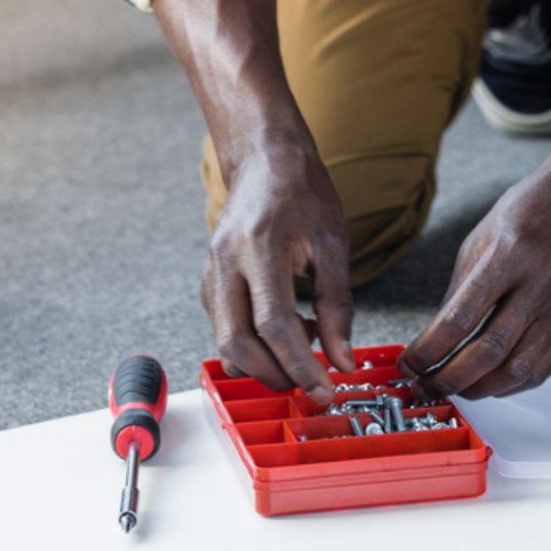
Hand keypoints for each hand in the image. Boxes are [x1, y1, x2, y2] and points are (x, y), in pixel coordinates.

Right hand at [198, 140, 353, 400]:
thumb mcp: (332, 244)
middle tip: (309, 385)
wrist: (264, 160)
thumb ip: (337, 306)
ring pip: (225, 340)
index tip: (324, 390)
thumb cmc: (302, 195)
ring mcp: (211, 271)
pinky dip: (253, 343)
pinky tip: (286, 330)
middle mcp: (226, 262)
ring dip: (263, 362)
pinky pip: (224, 326)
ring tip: (304, 350)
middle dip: (274, 375)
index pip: (274, 325)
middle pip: (237, 343)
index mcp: (260, 248)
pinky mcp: (209, 279)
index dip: (299, 365)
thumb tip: (342, 360)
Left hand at [399, 162, 550, 399]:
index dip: (429, 350)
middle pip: (489, 350)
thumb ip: (460, 289)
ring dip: (480, 389)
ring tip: (456, 390)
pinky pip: (545, 367)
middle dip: (449, 379)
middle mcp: (541, 282)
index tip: (409, 364)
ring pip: (519, 368)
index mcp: (510, 254)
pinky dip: (513, 383)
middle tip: (426, 386)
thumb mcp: (483, 237)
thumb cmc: (533, 209)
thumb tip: (434, 338)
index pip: (460, 318)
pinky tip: (491, 382)